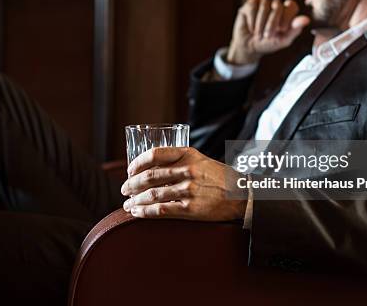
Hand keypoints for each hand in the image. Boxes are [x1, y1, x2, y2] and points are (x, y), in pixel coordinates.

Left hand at [120, 147, 246, 220]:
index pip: (155, 154)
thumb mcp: (201, 160)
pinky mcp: (191, 209)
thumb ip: (179, 161)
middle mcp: (188, 170)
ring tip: (128, 204)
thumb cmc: (220, 177)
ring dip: (135, 200)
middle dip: (132, 184)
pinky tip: (137, 213)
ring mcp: (190, 190)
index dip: (138, 163)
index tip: (129, 170)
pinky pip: (162, 210)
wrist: (242, 195)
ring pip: (153, 194)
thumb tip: (151, 168)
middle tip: (124, 190)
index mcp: (188, 154)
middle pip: (150, 176)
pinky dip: (146, 212)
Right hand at [227, 0, 309, 63]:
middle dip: (272, 22)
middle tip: (267, 35)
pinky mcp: (251, 3)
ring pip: (264, 5)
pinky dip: (252, 20)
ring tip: (258, 34)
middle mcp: (276, 4)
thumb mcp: (283, 40)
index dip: (287, 16)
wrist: (249, 47)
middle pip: (278, 5)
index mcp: (287, 12)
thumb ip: (295, 30)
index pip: (292, 5)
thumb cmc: (268, 43)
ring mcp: (263, 2)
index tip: (282, 29)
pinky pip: (253, 6)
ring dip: (260, 23)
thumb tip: (306, 20)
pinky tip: (251, 28)